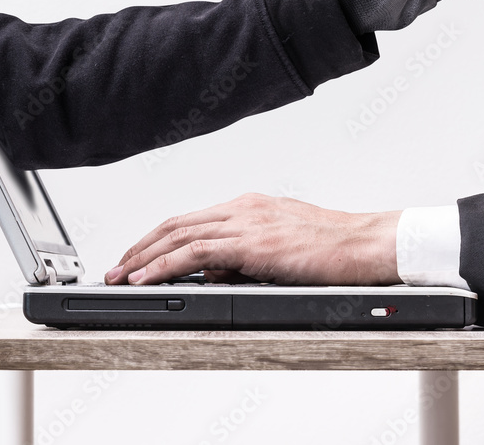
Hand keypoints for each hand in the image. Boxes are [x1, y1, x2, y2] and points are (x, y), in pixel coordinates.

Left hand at [104, 193, 401, 285]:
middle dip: (140, 247)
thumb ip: (245, 256)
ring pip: (179, 236)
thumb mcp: (282, 249)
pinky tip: (147, 277)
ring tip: (121, 275)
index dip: (157, 238)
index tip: (137, 256)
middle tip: (117, 267)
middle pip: (175, 223)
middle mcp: (243, 208)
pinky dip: (164, 265)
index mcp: (249, 206)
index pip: (190, 220)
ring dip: (143, 257)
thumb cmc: (335, 246)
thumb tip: (213, 271)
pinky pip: (195, 253)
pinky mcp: (252, 242)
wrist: (366, 243)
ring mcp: (246, 222)